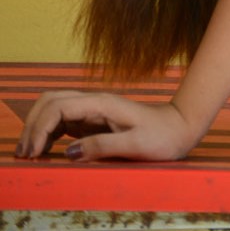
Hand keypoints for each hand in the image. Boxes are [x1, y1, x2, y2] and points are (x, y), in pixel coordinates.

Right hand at [15, 89, 195, 161]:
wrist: (179, 127)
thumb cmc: (161, 136)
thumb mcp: (135, 145)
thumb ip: (102, 146)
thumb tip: (69, 152)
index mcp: (102, 103)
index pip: (59, 106)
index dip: (40, 128)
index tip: (33, 154)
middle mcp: (94, 102)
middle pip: (51, 100)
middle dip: (32, 124)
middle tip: (24, 154)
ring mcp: (93, 110)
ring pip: (55, 108)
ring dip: (37, 127)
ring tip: (28, 154)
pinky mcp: (94, 120)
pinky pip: (64, 121)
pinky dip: (49, 133)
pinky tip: (45, 150)